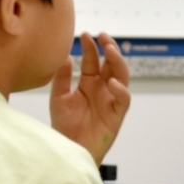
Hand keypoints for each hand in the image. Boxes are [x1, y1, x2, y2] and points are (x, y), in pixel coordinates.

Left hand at [50, 32, 130, 165]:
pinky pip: (124, 100)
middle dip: (110, 48)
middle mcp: (102, 89)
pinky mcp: (117, 115)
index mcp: (89, 83)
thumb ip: (62, 78)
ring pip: (122, 77)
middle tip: (104, 37)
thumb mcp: (58, 98)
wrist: (68, 149)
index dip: (91, 47)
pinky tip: (112, 83)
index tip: (86, 34)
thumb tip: (65, 57)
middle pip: (111, 64)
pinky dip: (121, 90)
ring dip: (119, 63)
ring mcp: (111, 100)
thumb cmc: (64, 126)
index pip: (93, 60)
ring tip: (111, 51)